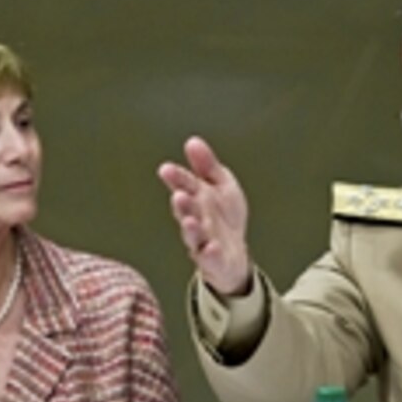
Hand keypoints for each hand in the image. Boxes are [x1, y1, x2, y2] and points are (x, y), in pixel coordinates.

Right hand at [157, 136, 251, 294]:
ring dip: (191, 229)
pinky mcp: (213, 260)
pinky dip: (210, 254)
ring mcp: (203, 240)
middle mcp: (196, 218)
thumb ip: (207, 165)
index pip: (184, 185)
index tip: (166, 169)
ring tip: (191, 221)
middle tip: (179, 195)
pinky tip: (212, 247)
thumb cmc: (224, 216)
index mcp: (197, 198)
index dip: (177, 178)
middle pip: (186, 211)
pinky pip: (210, 258)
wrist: (235, 253)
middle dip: (183, 204)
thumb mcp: (222, 185)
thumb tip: (192, 141)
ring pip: (194, 235)